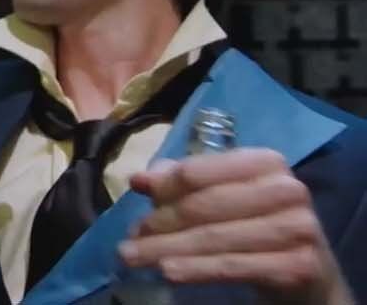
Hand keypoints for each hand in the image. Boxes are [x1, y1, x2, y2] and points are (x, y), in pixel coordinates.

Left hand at [119, 148, 354, 303]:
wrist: (307, 269)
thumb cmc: (256, 224)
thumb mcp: (222, 196)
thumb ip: (182, 183)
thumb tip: (140, 179)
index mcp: (265, 162)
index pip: (199, 171)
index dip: (164, 186)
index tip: (136, 195)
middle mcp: (287, 189)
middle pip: (203, 206)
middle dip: (159, 224)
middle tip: (127, 242)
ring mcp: (298, 227)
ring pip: (214, 238)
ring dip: (166, 249)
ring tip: (132, 258)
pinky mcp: (299, 264)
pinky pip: (234, 266)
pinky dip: (196, 270)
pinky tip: (168, 272)